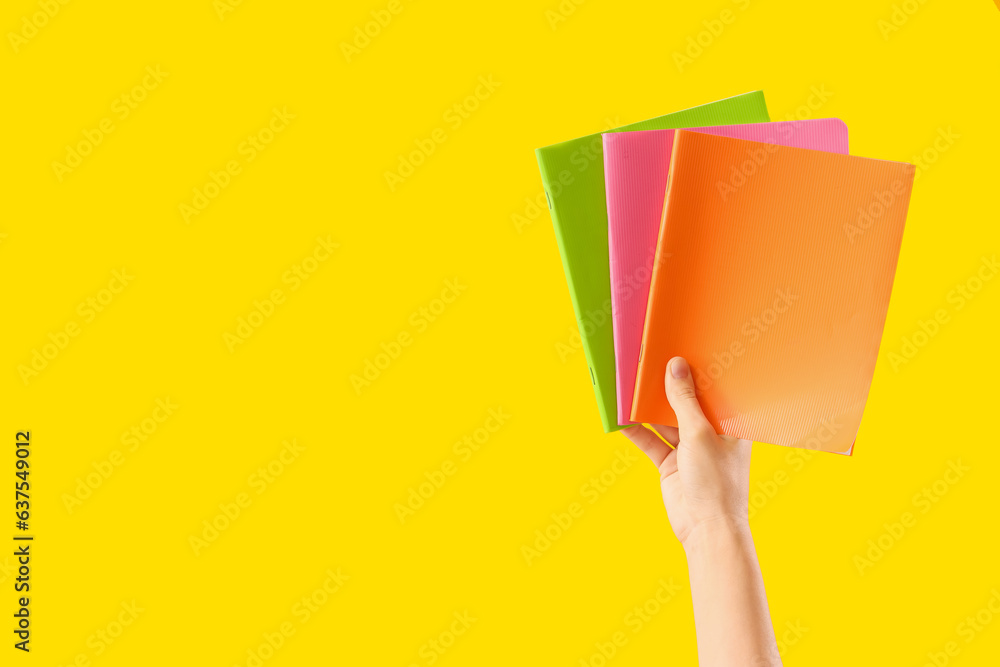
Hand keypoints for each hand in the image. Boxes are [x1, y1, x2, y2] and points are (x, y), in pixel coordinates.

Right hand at [622, 356, 751, 546]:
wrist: (707, 529)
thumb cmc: (717, 482)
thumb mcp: (699, 433)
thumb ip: (684, 400)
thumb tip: (675, 366)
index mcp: (729, 423)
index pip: (712, 389)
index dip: (696, 371)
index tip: (678, 348)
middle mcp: (710, 433)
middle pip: (684, 403)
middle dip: (667, 386)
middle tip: (647, 362)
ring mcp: (689, 449)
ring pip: (664, 421)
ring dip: (647, 407)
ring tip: (629, 385)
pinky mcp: (670, 464)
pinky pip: (651, 441)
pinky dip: (636, 431)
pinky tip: (621, 418)